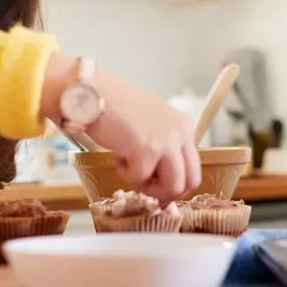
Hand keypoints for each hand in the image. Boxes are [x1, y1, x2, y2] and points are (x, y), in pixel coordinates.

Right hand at [40, 54, 200, 203]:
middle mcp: (181, 132)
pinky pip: (139, 179)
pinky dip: (124, 173)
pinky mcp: (147, 149)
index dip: (173, 184)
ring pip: (172, 188)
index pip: (193, 169)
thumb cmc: (117, 109)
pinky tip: (118, 152)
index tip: (155, 186)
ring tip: (130, 167)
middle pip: (189, 182)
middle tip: (143, 184)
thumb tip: (164, 185)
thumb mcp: (152, 125)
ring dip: (147, 186)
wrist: (93, 93)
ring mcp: (166, 140)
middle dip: (165, 193)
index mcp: (185, 126)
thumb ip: (163, 148)